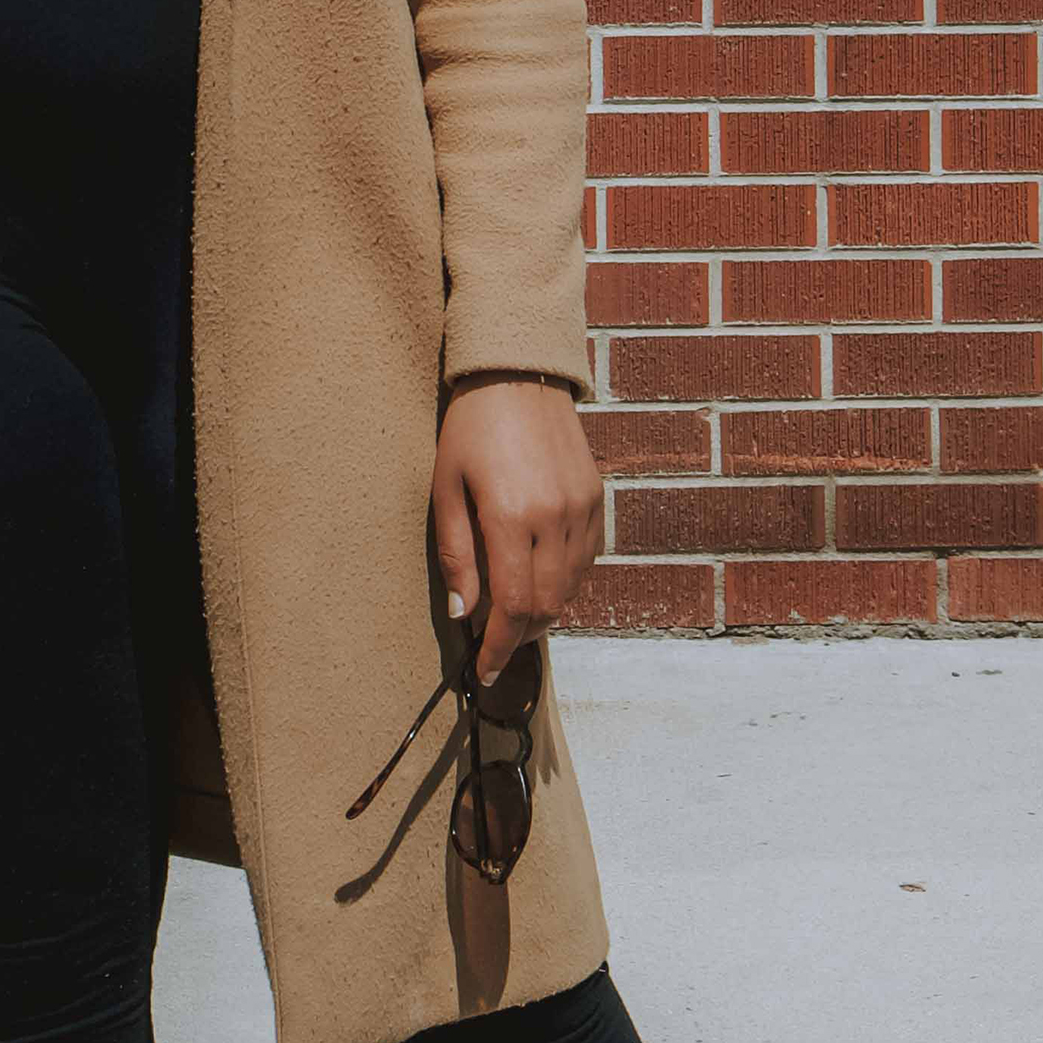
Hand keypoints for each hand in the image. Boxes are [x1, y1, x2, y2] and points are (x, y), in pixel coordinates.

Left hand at [430, 376, 600, 681]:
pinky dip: (566, 582)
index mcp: (511, 516)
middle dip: (520, 637)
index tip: (484, 671)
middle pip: (545, 606)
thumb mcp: (446, 488)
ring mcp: (582, 507)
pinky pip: (587, 559)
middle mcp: (554, 516)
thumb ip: (457, 555)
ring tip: (515, 617)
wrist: (518, 372)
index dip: (499, 647)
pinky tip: (542, 580)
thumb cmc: (470, 428)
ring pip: (571, 588)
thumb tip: (464, 615)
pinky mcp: (597, 498)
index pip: (512, 606)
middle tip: (495, 647)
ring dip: (544, 613)